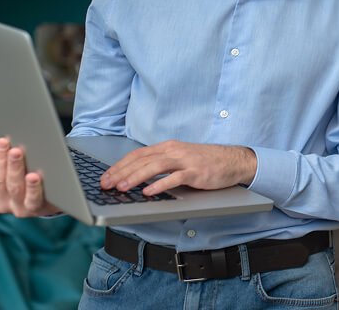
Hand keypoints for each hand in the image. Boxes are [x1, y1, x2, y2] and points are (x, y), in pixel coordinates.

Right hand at [0, 137, 59, 216]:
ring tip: (17, 153)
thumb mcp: (9, 167)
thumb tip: (1, 137)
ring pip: (15, 188)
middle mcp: (2, 202)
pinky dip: (33, 188)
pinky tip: (34, 176)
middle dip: (1, 160)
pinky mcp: (38, 209)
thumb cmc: (26, 177)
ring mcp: (19, 208)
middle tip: (4, 142)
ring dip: (15, 169)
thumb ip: (1, 155)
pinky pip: (33, 199)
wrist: (53, 196)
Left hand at [99, 140, 256, 195]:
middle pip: (142, 160)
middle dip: (121, 172)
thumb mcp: (180, 159)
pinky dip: (160, 185)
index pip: (137, 155)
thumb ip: (161, 164)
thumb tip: (137, 176)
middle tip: (106, 184)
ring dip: (136, 177)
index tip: (106, 176)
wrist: (233, 161)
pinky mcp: (196, 172)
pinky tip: (149, 191)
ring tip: (122, 187)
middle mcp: (174, 151)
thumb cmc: (205, 162)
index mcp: (167, 147)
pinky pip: (175, 178)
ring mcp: (185, 161)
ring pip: (155, 166)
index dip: (120, 165)